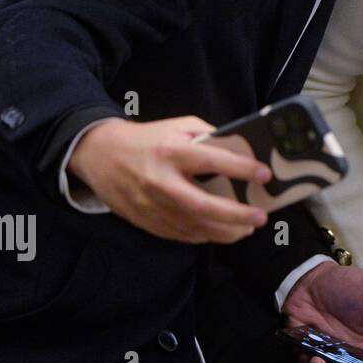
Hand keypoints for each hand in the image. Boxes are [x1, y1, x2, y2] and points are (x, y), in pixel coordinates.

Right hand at [68, 116, 270, 242]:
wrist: (99, 154)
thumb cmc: (146, 139)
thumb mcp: (177, 126)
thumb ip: (208, 136)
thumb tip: (240, 150)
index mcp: (171, 151)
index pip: (211, 160)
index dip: (240, 168)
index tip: (264, 174)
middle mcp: (159, 180)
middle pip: (202, 204)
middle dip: (235, 215)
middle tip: (260, 217)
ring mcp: (150, 204)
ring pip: (192, 225)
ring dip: (223, 231)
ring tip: (246, 229)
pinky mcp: (144, 220)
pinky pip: (178, 234)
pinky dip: (202, 236)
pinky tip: (219, 232)